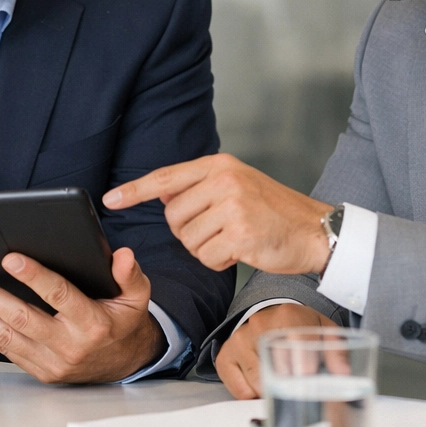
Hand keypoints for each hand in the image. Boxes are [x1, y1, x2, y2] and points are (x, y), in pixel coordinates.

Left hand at [0, 248, 165, 383]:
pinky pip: (8, 350)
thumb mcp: (136, 297)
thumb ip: (129, 275)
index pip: (60, 296)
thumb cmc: (124, 323)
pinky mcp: (41, 372)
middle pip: (23, 318)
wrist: (124, 364)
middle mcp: (71, 346)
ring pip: (9, 337)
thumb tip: (123, 255)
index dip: (34, 277)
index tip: (10, 260)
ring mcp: (54, 362)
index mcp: (94, 323)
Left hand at [103, 154, 333, 274]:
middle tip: (220, 230)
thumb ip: (202, 187)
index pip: (166, 177)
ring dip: (206, 249)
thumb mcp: (238, 185)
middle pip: (173, 217)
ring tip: (235, 239)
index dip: (135, 190)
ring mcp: (232, 206)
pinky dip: (219, 262)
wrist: (315, 230)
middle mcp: (224, 180)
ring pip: (188, 240)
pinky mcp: (240, 234)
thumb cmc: (274, 212)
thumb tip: (163, 197)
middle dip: (190, 232)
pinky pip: (206, 257)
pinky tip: (241, 252)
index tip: (110, 199)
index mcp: (220, 165)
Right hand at [216, 303, 337, 398]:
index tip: (308, 380)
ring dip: (272, 393)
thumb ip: (337, 350)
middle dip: (290, 387)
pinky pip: (239, 390)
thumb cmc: (300, 329)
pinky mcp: (225, 356)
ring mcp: (239, 340)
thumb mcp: (324, 332)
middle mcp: (260, 324)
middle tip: (301, 394)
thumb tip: (341, 372)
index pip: (296, 339)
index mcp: (288, 315)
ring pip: (257, 382)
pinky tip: (264, 386)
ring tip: (283, 387)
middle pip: (275, 367)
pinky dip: (254, 396)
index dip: (304, 363)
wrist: (271, 319)